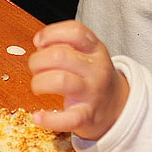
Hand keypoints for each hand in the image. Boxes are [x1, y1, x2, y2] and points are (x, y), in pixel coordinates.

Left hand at [28, 20, 128, 140]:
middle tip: (35, 68)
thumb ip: (65, 44)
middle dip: (37, 60)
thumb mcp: (88, 54)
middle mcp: (96, 69)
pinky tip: (38, 116)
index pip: (75, 32)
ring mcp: (92, 93)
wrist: (116, 106)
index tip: (39, 41)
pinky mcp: (87, 116)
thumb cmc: (93, 77)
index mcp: (95, 50)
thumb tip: (39, 42)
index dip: (51, 33)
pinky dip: (48, 119)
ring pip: (61, 81)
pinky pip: (67, 119)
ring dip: (39, 83)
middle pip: (61, 56)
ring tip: (38, 86)